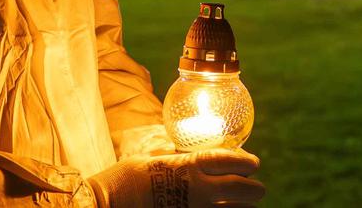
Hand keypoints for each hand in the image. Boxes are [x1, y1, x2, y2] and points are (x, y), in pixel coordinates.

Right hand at [88, 148, 264, 207]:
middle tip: (254, 188)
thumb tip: (198, 159)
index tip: (253, 163)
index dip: (248, 162)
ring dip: (242, 207)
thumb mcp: (157, 159)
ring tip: (240, 205)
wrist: (107, 203)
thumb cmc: (127, 177)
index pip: (234, 161)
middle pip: (245, 190)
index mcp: (191, 165)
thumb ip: (182, 160)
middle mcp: (200, 190)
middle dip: (253, 189)